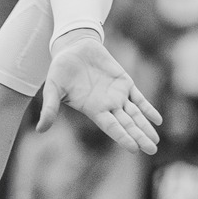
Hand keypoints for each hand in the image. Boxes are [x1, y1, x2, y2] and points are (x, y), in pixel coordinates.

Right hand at [37, 31, 161, 153]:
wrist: (73, 48)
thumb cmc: (60, 69)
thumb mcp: (52, 88)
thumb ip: (50, 108)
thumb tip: (40, 130)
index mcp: (93, 110)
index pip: (112, 127)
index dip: (123, 137)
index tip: (134, 149)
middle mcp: (108, 105)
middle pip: (127, 125)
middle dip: (140, 137)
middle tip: (152, 151)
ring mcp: (117, 94)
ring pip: (135, 114)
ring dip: (146, 127)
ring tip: (155, 142)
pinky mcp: (124, 82)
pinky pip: (139, 98)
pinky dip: (148, 108)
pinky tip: (157, 120)